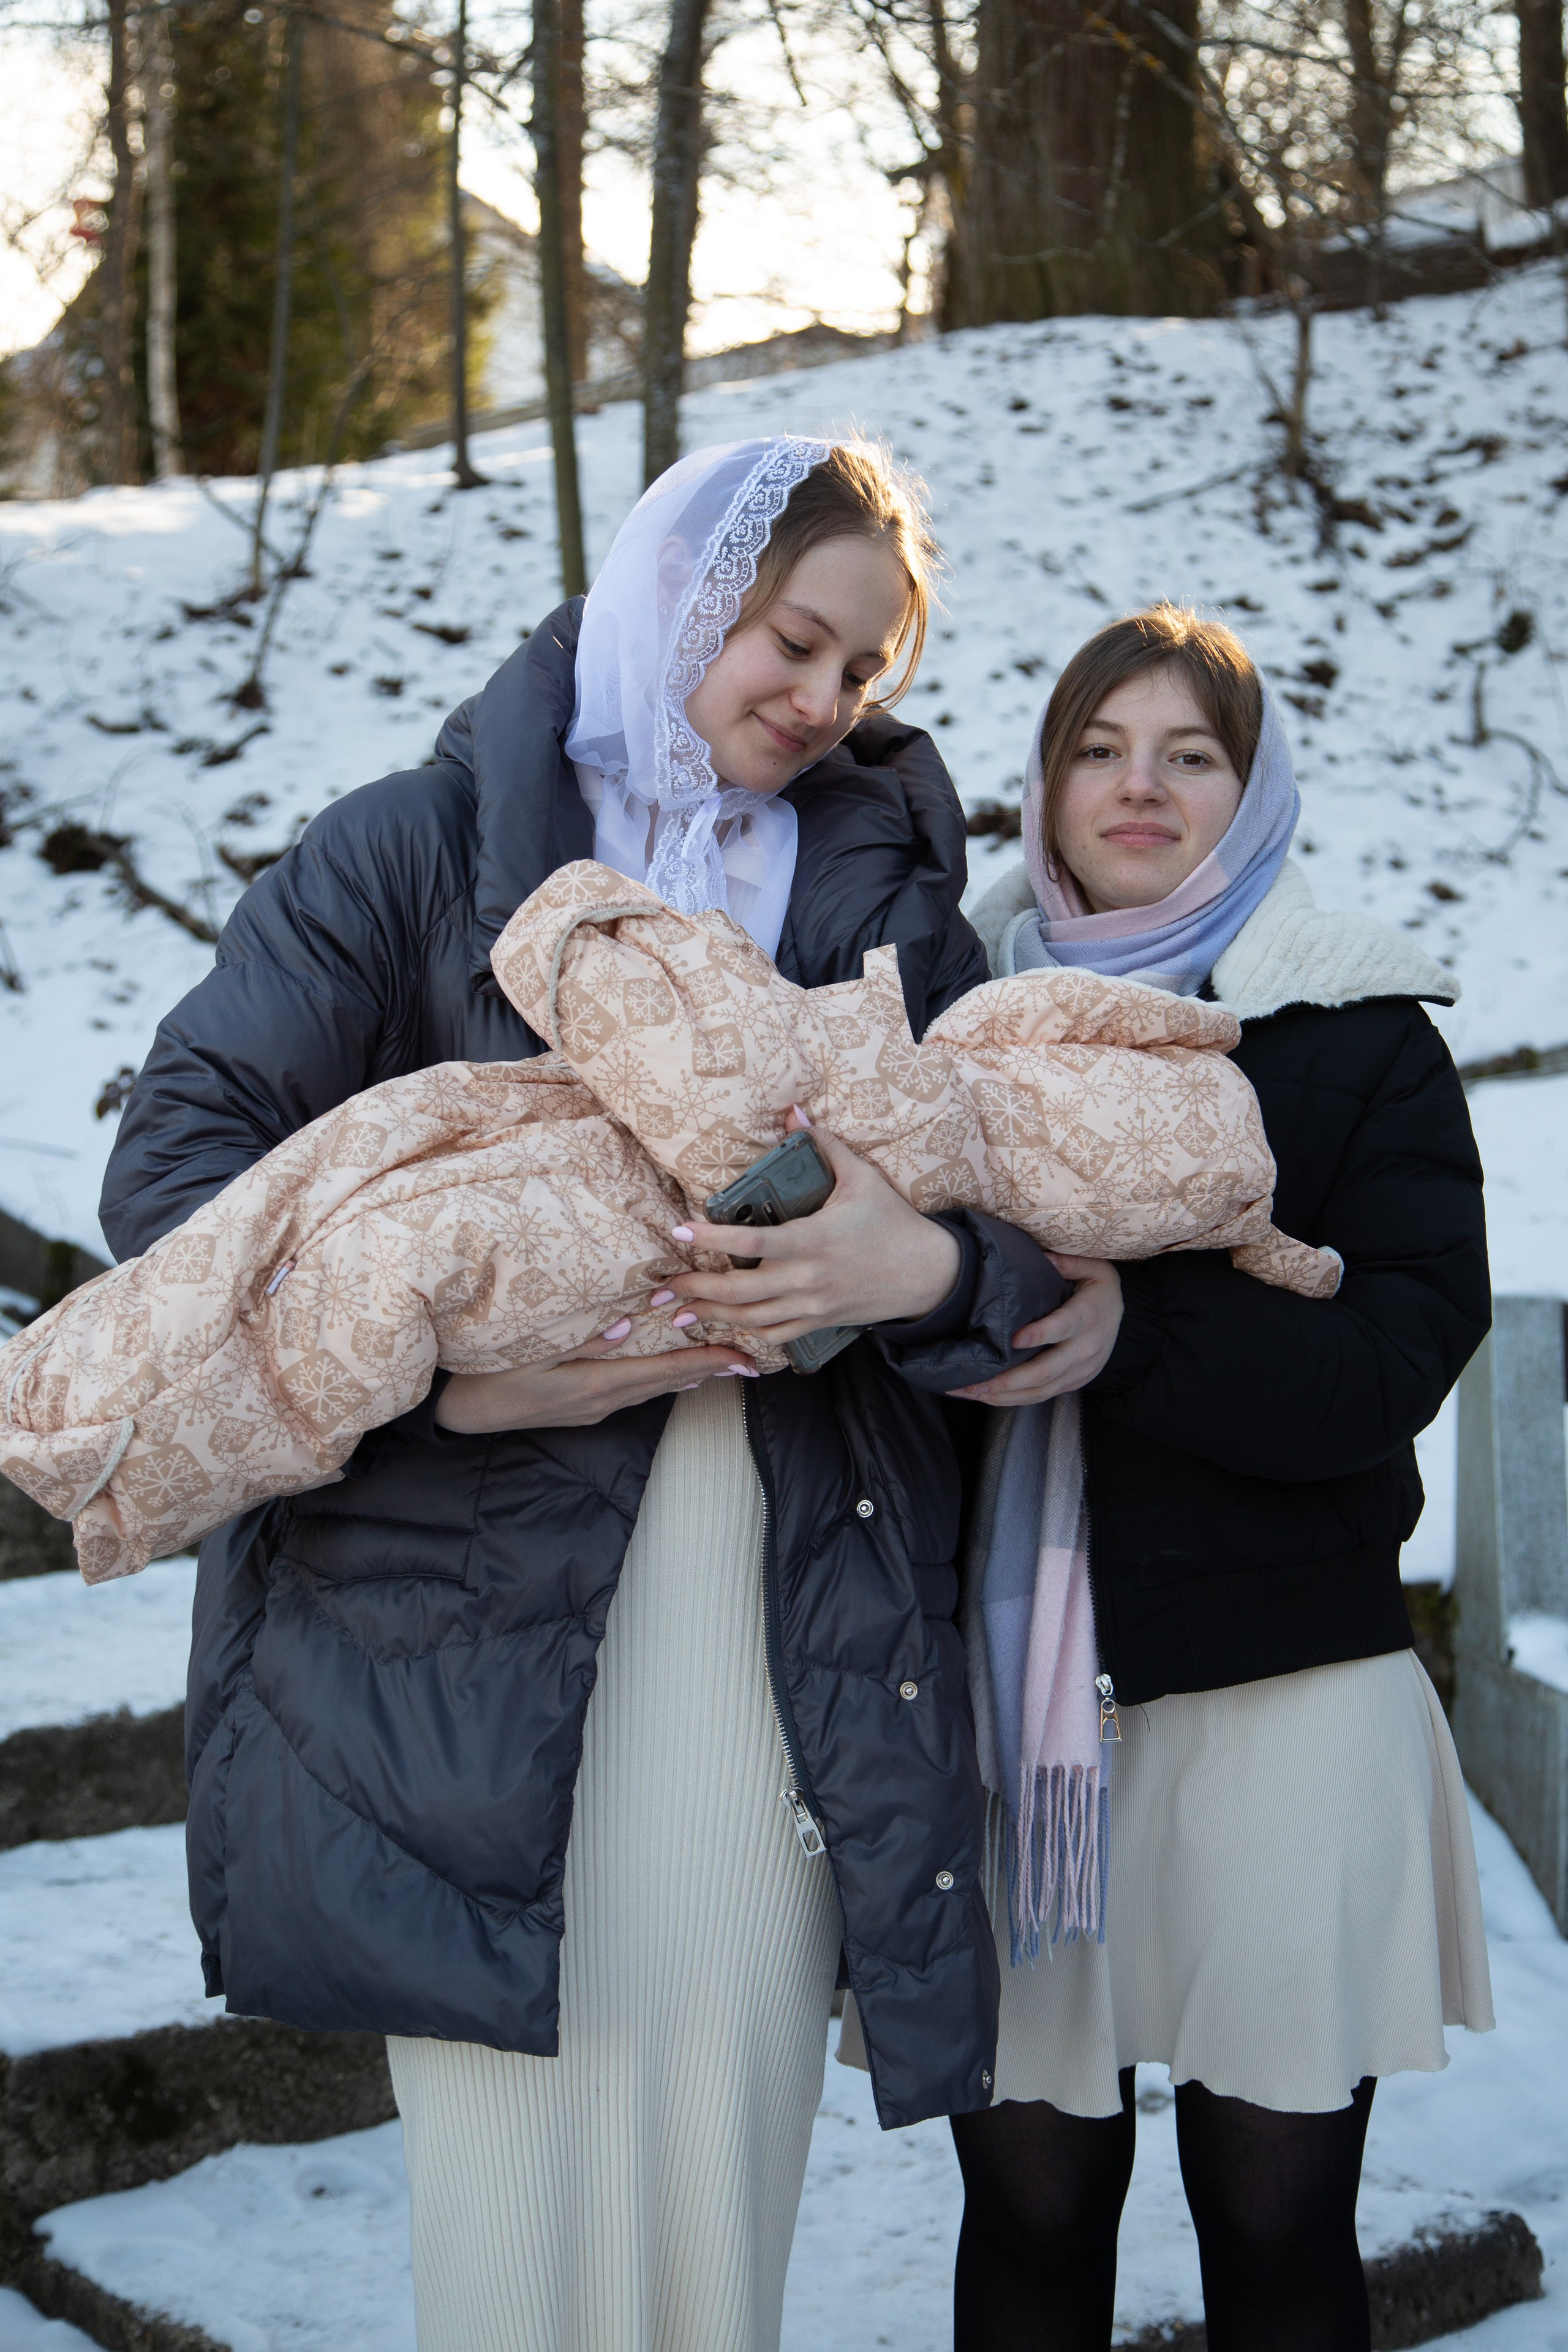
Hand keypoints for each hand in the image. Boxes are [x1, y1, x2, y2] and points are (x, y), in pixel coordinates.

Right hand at [434, 1328, 756, 1432]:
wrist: (463, 1410)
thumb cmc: (491, 1371)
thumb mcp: (531, 1349)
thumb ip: (581, 1337)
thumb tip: (627, 1325)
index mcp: (595, 1382)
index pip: (664, 1369)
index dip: (706, 1361)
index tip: (742, 1357)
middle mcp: (603, 1400)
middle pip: (668, 1382)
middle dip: (711, 1370)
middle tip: (751, 1360)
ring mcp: (594, 1409)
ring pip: (654, 1390)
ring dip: (690, 1375)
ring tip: (723, 1364)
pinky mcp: (585, 1409)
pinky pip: (636, 1393)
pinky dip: (662, 1380)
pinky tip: (674, 1375)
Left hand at [663, 1112, 961, 1344]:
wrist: (928, 1274)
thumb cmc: (892, 1222)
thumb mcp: (863, 1178)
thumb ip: (825, 1145)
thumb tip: (794, 1111)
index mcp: (814, 1239)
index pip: (751, 1241)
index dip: (712, 1238)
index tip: (681, 1230)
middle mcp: (808, 1278)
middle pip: (739, 1290)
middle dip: (696, 1289)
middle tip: (663, 1288)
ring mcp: (813, 1306)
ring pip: (751, 1318)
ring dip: (711, 1316)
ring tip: (680, 1313)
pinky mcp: (819, 1323)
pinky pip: (775, 1335)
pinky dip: (746, 1333)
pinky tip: (724, 1327)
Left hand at [948, 1254, 1122, 1406]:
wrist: (1123, 1317)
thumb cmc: (1099, 1290)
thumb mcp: (1094, 1268)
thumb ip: (1067, 1262)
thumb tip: (1041, 1258)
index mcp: (1087, 1317)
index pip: (1062, 1328)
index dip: (1039, 1335)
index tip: (1012, 1340)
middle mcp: (1085, 1349)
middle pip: (1044, 1371)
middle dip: (1006, 1380)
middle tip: (974, 1382)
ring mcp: (1080, 1371)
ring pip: (1040, 1390)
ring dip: (1004, 1395)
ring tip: (971, 1393)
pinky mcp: (1074, 1383)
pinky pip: (1043, 1396)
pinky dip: (1014, 1400)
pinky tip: (989, 1398)